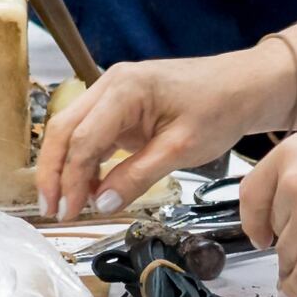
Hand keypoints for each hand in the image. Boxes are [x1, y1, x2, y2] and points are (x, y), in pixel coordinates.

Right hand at [37, 44, 282, 218]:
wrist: (243, 87)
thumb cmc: (219, 108)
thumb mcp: (180, 149)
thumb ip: (137, 176)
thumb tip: (102, 204)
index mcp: (124, 88)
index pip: (83, 138)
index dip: (72, 178)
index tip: (71, 211)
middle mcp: (111, 85)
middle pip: (65, 129)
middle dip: (54, 171)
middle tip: (53, 209)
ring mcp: (114, 93)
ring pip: (73, 131)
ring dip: (66, 167)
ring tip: (66, 204)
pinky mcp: (121, 106)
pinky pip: (92, 133)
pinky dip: (86, 160)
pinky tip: (90, 187)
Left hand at [237, 119, 296, 296]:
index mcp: (291, 155)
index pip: (252, 194)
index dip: (253, 220)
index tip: (257, 233)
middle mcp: (294, 186)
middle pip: (277, 227)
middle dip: (286, 240)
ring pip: (288, 254)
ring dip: (290, 266)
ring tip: (292, 274)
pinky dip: (295, 287)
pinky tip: (293, 290)